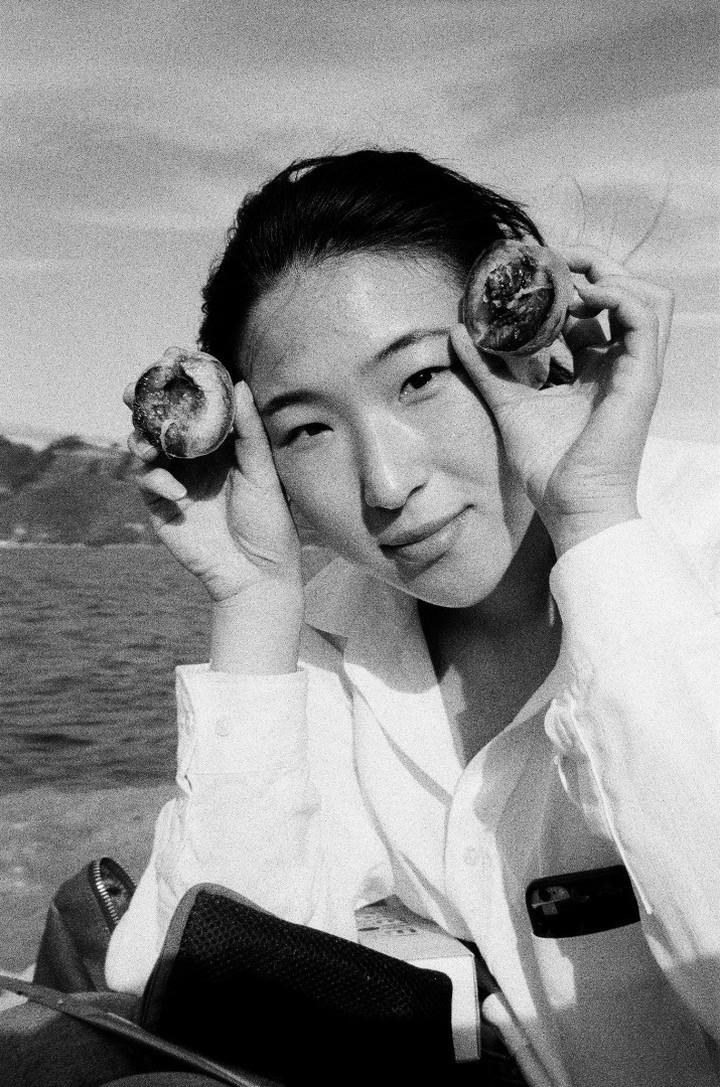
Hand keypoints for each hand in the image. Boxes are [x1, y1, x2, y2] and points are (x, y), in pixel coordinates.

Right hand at [124, 378, 301, 603]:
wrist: (256, 572)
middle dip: (144, 400)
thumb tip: (239, 384)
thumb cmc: (268, 522)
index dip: (181, 378)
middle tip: (136, 388)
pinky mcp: (159, 504)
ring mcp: (173, 477)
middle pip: (160, 419)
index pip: (194, 403)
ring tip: (148, 441)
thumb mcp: (263, 472)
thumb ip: (249, 431)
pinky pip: (146, 480)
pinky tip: (178, 492)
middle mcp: (193, 456)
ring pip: (143, 444)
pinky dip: (156, 479)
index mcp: (220, 443)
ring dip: (140, 436)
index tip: (172, 353)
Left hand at [450, 246, 673, 555]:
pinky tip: (580, 297)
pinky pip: (643, 316)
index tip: (533, 274)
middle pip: (626, 292)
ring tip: (567, 275)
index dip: (570, 284)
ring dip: (608, 274)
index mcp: (596, 370)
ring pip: (646, 295)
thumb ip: (487, 369)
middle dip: (592, 265)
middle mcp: (621, 365)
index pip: (596, 311)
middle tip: (552, 257)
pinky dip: (616, 295)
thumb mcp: (509, 405)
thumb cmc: (549, 468)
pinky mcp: (642, 378)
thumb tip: (458, 332)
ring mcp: (636, 370)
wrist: (571, 507)